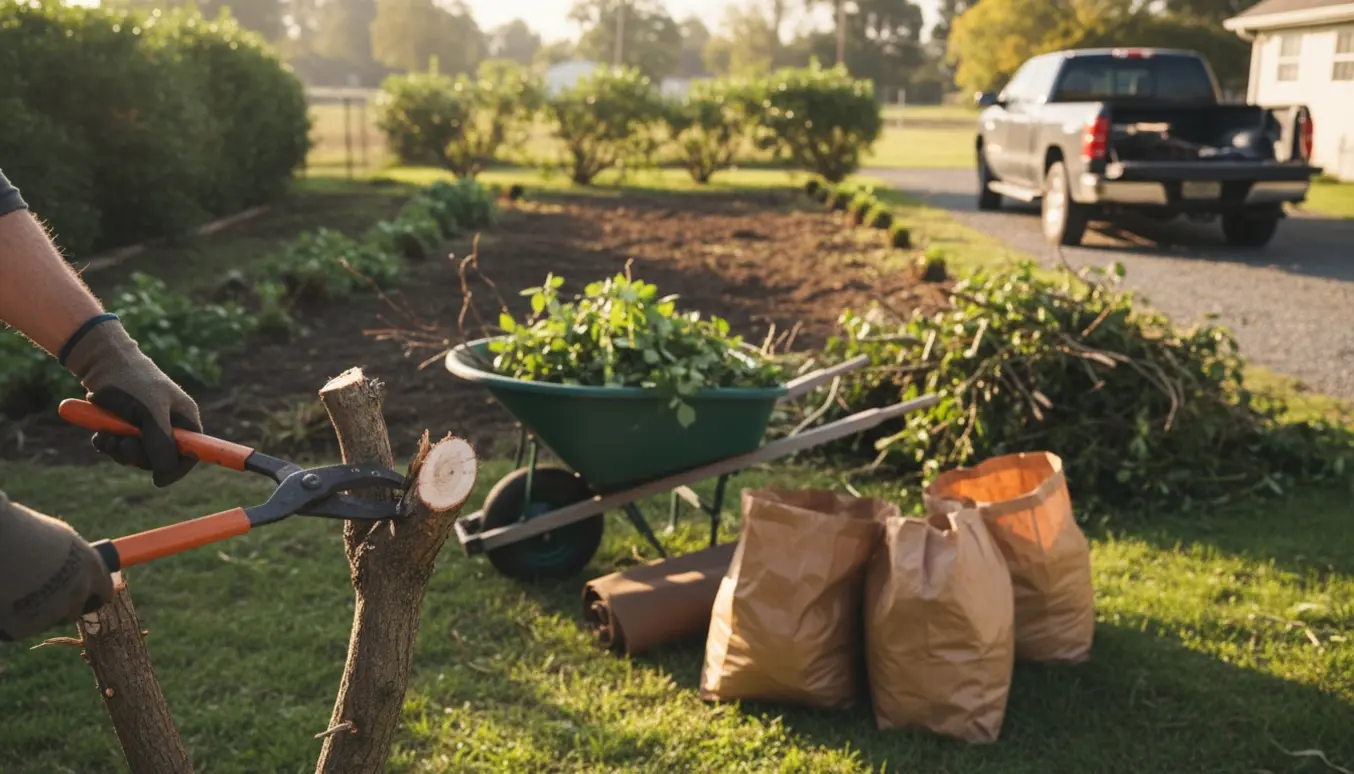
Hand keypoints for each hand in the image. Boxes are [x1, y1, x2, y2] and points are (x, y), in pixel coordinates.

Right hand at [0, 493, 113, 641]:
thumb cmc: (25, 533)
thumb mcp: (60, 539)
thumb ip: (72, 559)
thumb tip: (73, 566)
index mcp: (91, 569)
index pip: (103, 593)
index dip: (91, 595)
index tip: (85, 596)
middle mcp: (77, 594)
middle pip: (73, 611)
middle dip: (60, 606)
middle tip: (39, 592)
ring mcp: (52, 612)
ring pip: (44, 620)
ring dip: (32, 610)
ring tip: (15, 587)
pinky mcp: (24, 628)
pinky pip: (18, 628)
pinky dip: (10, 619)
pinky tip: (4, 598)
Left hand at [64, 319, 201, 486]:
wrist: (100, 361)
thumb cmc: (132, 381)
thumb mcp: (150, 412)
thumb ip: (160, 443)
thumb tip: (165, 473)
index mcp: (185, 419)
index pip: (192, 453)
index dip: (178, 468)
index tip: (158, 479)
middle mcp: (169, 425)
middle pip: (160, 459)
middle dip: (138, 455)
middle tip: (124, 442)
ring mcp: (147, 427)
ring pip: (136, 456)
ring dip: (119, 450)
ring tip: (107, 433)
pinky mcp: (125, 427)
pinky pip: (119, 449)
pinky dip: (108, 444)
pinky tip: (100, 432)